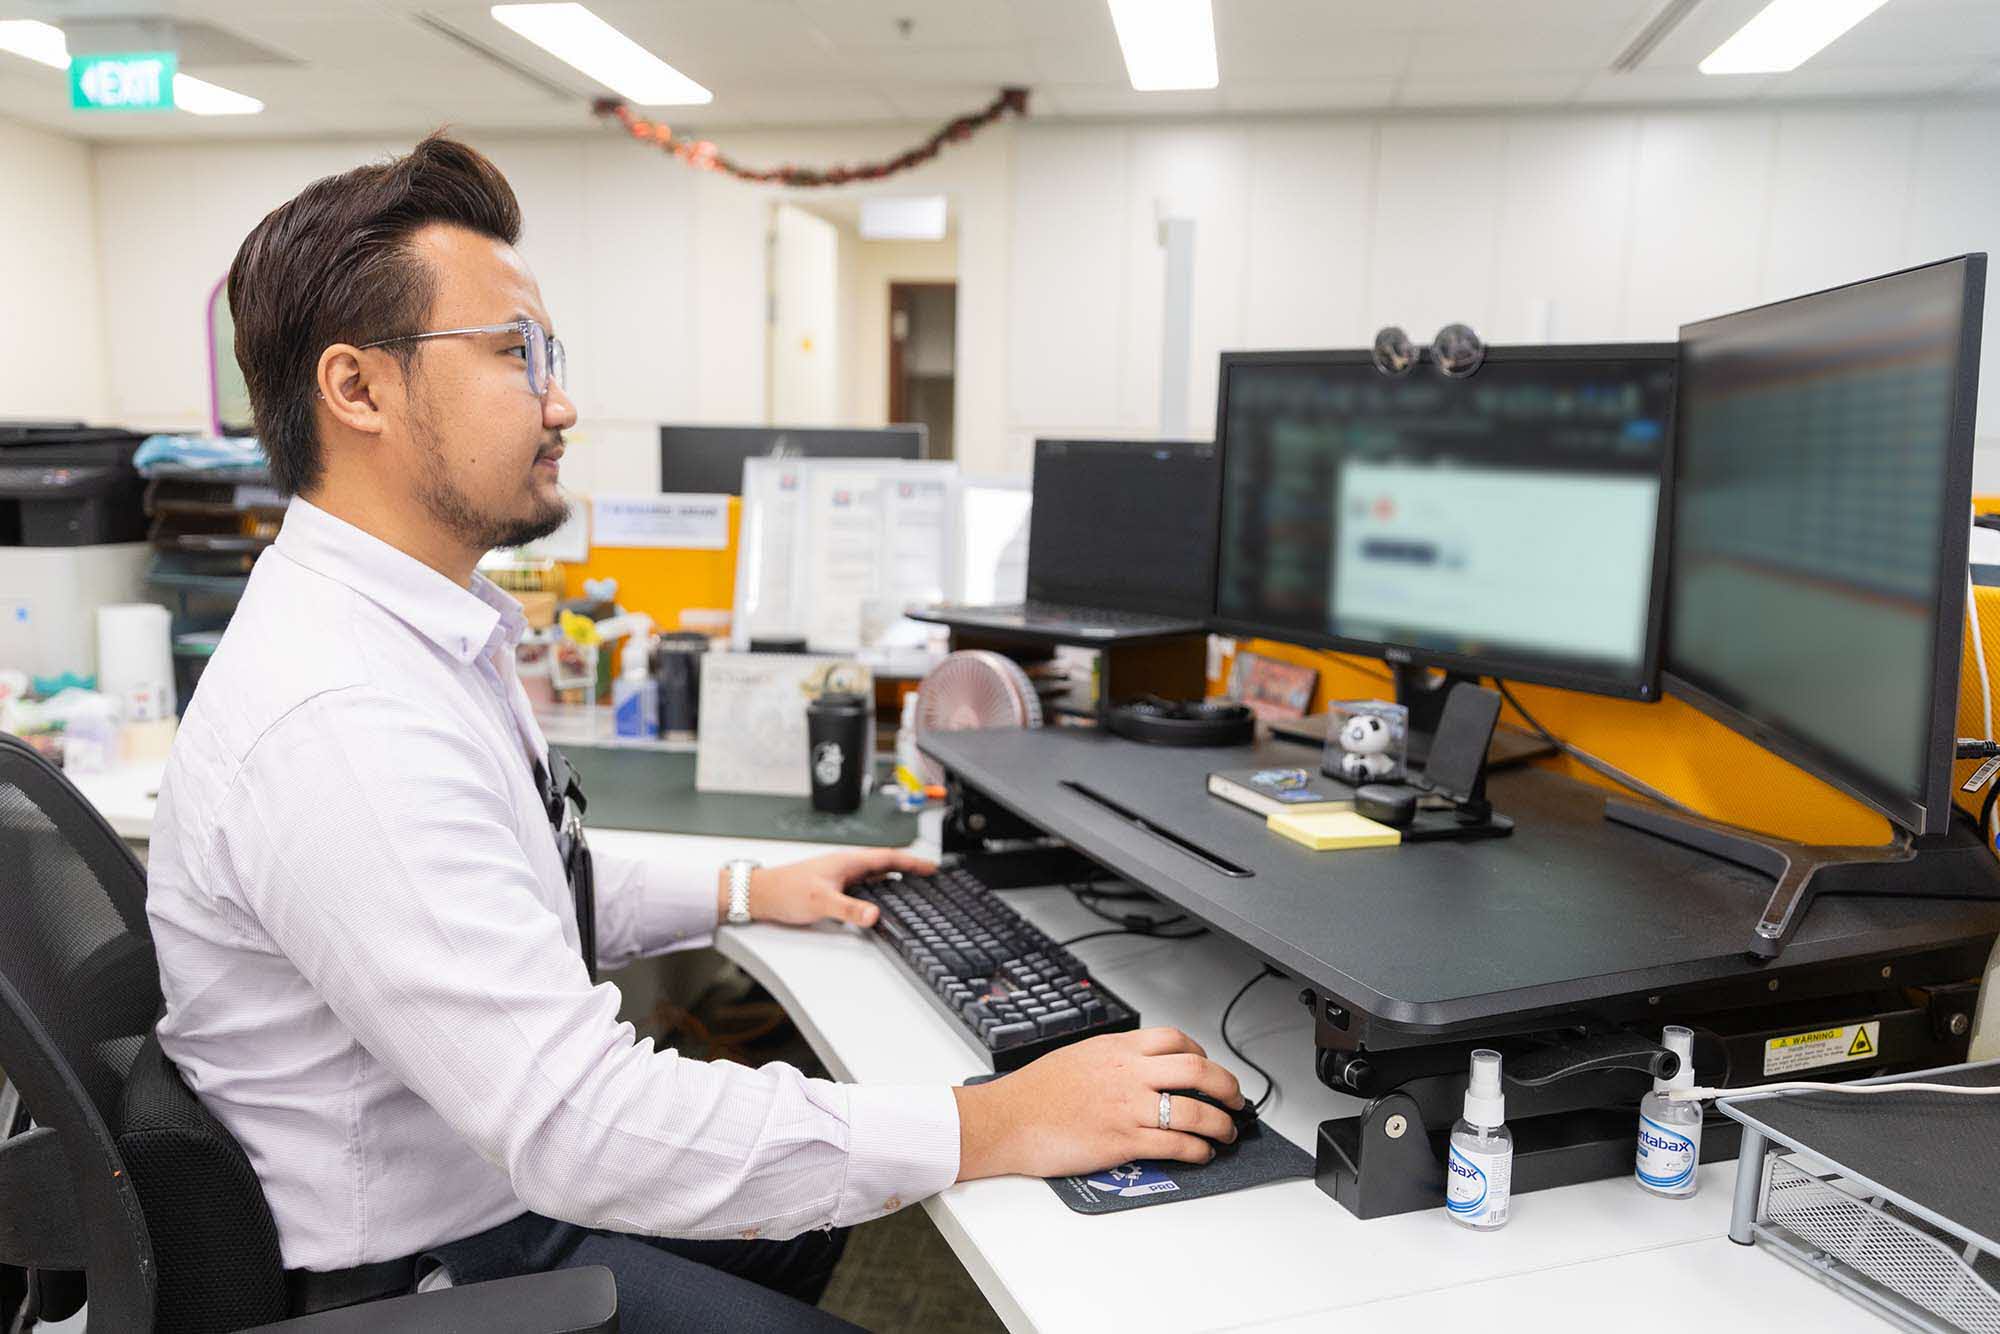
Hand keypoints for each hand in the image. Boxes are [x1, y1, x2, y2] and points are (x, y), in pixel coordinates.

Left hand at [716, 848, 936, 927]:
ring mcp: (840, 877)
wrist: (761, 894)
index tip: (931, 867)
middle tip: (929, 876)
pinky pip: (864, 886)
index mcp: (848, 861)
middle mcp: (846, 866)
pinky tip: (882, 901)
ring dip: (895, 879)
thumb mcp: (820, 901)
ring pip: (875, 875)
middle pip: (885, 864)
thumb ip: (849, 910)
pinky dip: (879, 890)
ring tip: (914, 887)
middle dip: (908, 869)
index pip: (888, 858)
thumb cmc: (785, 890)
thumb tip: (874, 915)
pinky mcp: (834, 888)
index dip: (912, 862)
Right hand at [950, 1028, 1243, 1180]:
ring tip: (1226, 1132)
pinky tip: (1202, 1153)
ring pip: (1194, 1110)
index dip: (1201, 1052)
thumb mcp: (1079, 1056)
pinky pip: (1175, 1144)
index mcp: (1117, 1048)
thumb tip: (1139, 1066)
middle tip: (1235, 1099)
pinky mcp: (1123, 1141)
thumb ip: (1113, 1058)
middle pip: (1197, 1069)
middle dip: (1226, 1085)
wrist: (1007, 1119)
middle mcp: (1128, 1073)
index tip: (1207, 1066)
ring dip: (1220, 1123)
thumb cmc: (1035, 1092)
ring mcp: (1128, 1107)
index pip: (1174, 1039)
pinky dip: (1198, 1150)